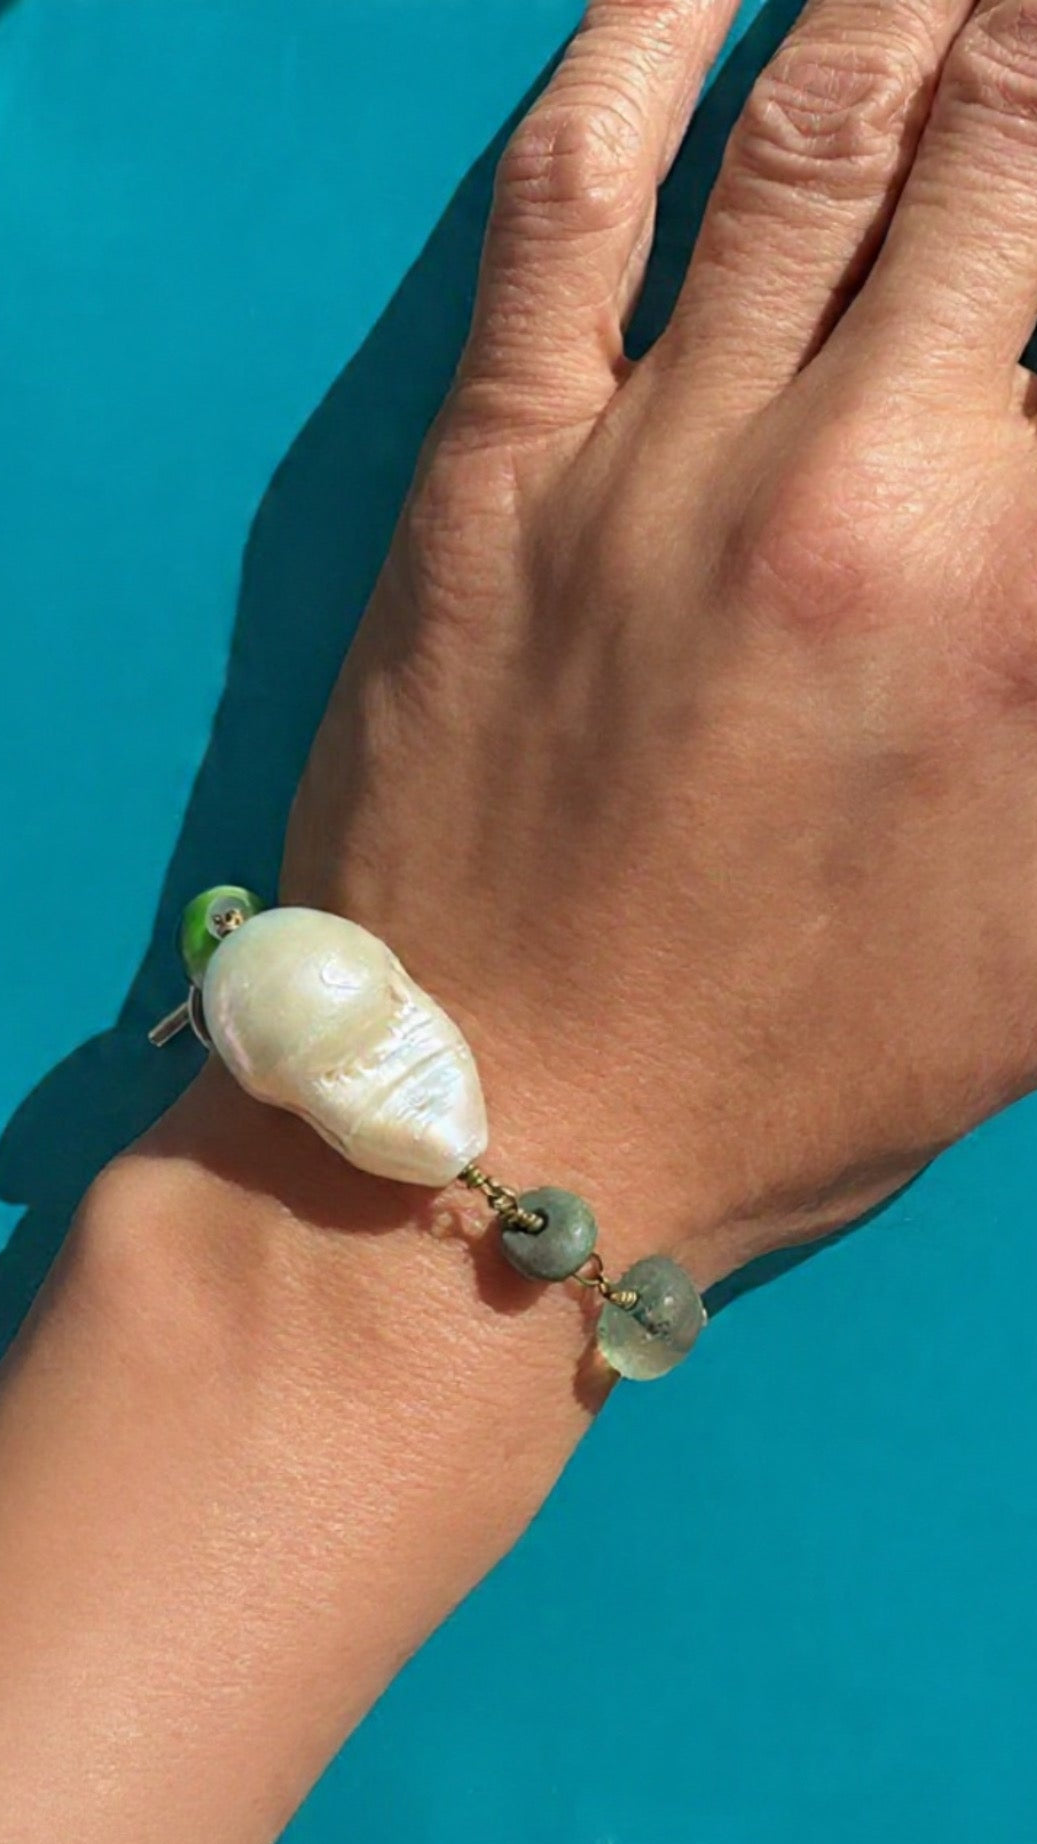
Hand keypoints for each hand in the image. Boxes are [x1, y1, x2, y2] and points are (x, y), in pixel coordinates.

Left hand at [283, 0, 1036, 1285]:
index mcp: (1029, 607)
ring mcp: (658, 460)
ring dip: (908, 2)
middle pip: (1014, 139)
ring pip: (816, 125)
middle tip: (1034, 44)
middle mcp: (863, 487)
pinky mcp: (493, 472)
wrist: (515, 1123)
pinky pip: (567, 197)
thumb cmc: (795, 1059)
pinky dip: (639, 49)